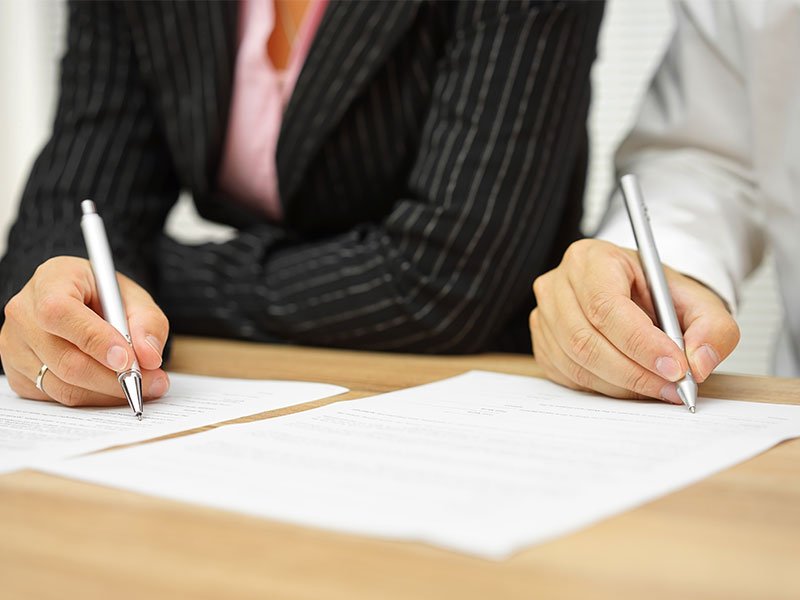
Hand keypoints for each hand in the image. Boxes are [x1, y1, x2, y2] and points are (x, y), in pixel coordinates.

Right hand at [0, 256, 169, 405]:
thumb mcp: (133, 296)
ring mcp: (14, 346)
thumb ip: (147, 322)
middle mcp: (24, 313)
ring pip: (63, 385)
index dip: (95, 340)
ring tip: (143, 387)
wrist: (80, 302)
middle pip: (64, 359)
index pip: (59, 313)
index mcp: (50, 280)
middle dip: (114, 378)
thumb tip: (148, 357)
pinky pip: (58, 397)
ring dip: (108, 393)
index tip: (128, 360)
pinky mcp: (18, 373)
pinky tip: (115, 388)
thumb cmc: (104, 296)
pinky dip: (93, 398)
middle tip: (152, 382)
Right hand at [529, 240, 739, 402]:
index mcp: (592, 258)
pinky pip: (568, 376)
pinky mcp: (542, 344)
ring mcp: (544, 315)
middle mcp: (558, 284)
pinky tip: (629, 382)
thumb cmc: (660, 295)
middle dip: (634, 371)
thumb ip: (713, 329)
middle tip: (672, 387)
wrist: (640, 298)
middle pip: (586, 339)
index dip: (641, 343)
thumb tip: (699, 364)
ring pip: (576, 362)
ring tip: (657, 387)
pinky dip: (603, 388)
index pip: (606, 306)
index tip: (675, 368)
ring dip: (621, 384)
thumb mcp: (700, 301)